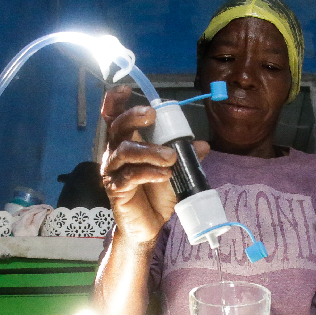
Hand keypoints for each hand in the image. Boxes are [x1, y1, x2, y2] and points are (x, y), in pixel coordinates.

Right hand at [100, 85, 208, 245]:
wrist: (148, 224)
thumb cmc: (156, 193)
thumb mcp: (174, 171)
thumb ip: (186, 156)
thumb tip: (202, 145)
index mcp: (125, 143)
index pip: (113, 118)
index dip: (115, 102)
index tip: (126, 90)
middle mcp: (114, 153)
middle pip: (116, 128)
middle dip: (133, 118)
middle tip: (151, 115)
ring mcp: (112, 171)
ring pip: (124, 152)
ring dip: (149, 150)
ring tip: (171, 157)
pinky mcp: (116, 190)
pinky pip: (129, 176)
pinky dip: (148, 172)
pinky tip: (164, 175)